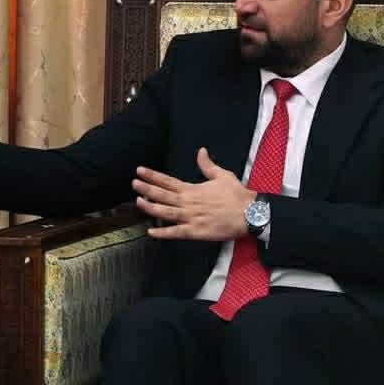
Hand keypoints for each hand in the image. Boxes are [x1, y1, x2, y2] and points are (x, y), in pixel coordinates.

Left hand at [132, 148, 253, 241]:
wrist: (249, 213)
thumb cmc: (237, 195)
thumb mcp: (222, 175)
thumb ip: (207, 165)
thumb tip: (200, 151)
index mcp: (193, 189)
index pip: (168, 181)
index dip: (152, 176)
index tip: (139, 171)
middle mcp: (189, 202)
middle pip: (163, 195)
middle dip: (147, 189)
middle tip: (134, 184)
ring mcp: (191, 217)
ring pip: (166, 213)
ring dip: (150, 208)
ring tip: (138, 202)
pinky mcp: (196, 231)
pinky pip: (176, 233)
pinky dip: (163, 233)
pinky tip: (151, 232)